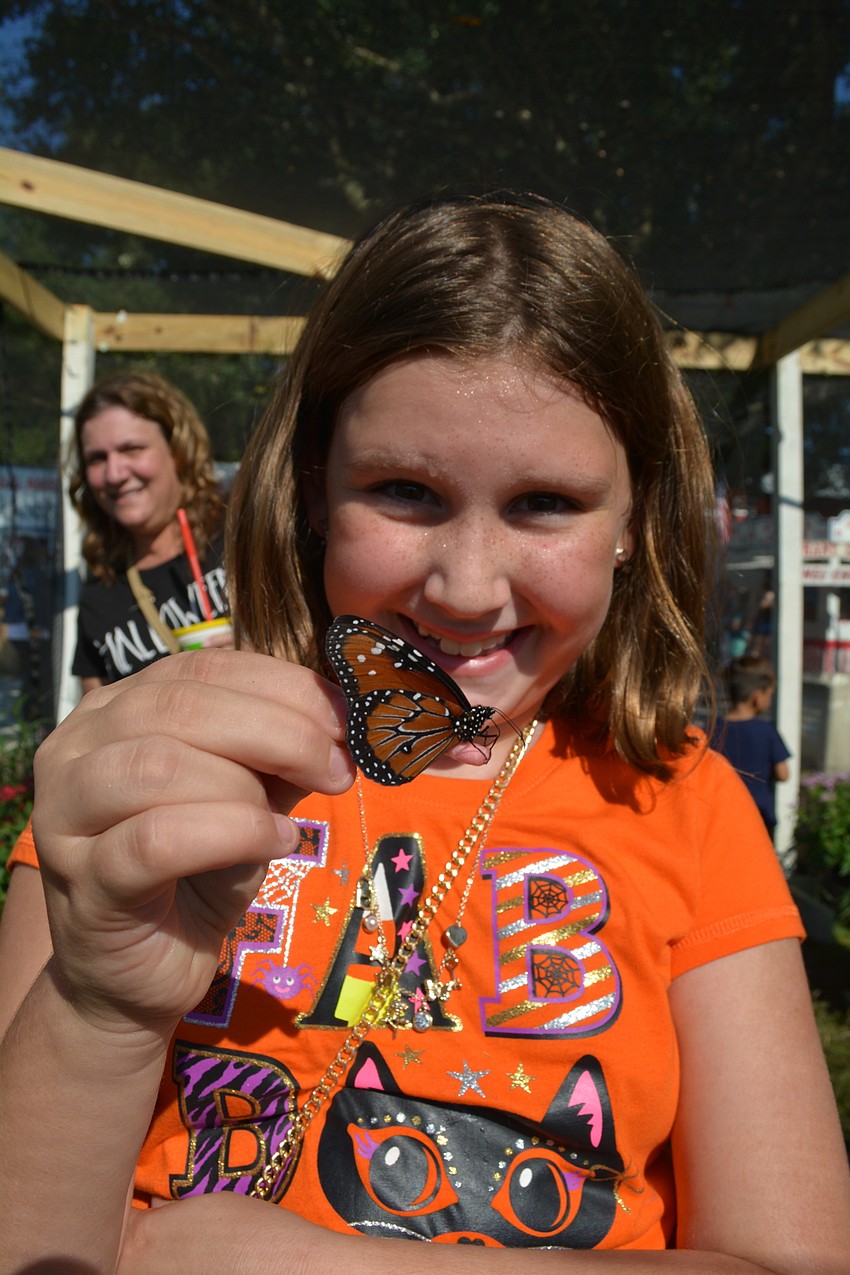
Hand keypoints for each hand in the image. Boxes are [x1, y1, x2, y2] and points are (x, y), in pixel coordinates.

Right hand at [32, 649, 353, 1039]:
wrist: (141, 974)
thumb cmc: (194, 875)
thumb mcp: (247, 797)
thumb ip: (279, 754)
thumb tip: (343, 717)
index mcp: (117, 708)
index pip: (205, 668)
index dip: (285, 685)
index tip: (346, 718)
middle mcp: (77, 746)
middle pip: (182, 707)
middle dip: (279, 732)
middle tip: (336, 768)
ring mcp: (66, 813)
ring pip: (160, 766)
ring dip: (247, 787)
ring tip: (291, 818)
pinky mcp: (83, 880)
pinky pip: (157, 839)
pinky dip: (230, 834)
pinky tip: (272, 844)